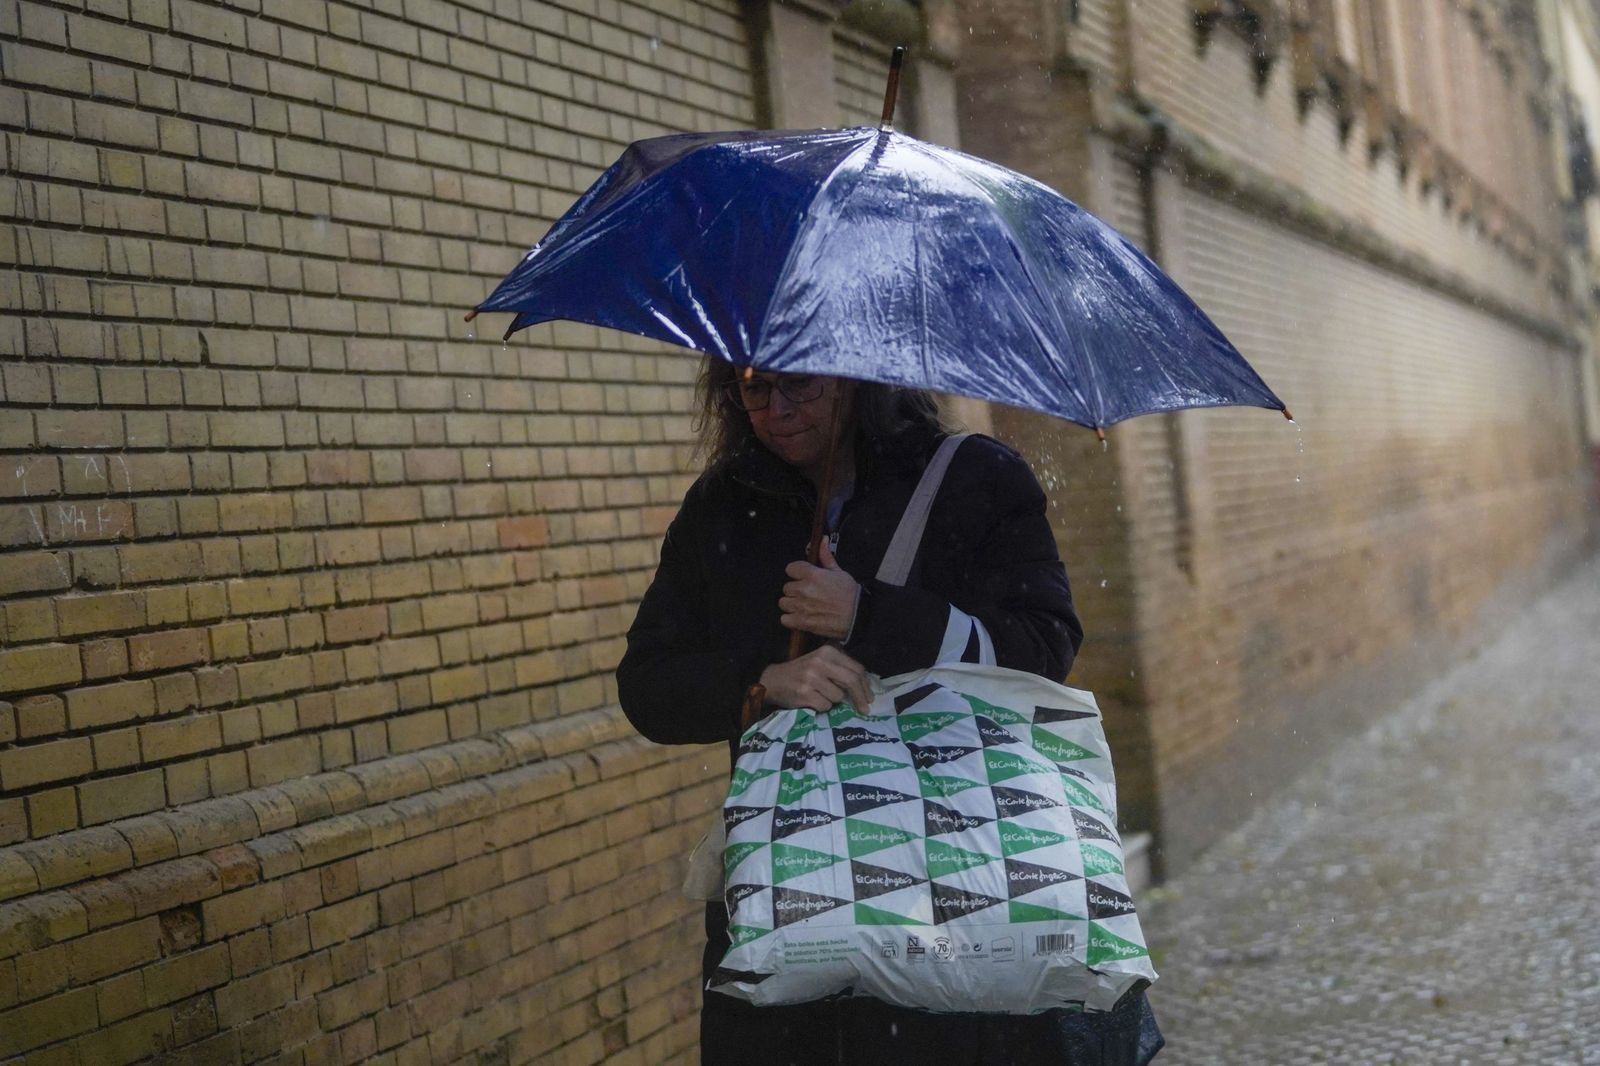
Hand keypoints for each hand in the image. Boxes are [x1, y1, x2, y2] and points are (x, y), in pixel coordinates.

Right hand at [758, 645, 873, 712]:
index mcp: (828, 651)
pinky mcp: (804, 693)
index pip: (856, 668)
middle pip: (851, 681)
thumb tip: (866, 687)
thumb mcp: (821, 662)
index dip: (866, 685)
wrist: (773, 680)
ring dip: (834, 702)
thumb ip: (841, 669)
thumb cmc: (801, 673)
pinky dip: (822, 707)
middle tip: (865, 709)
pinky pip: (825, 706)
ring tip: (821, 696)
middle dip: (861, 698)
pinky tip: (812, 701)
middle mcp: (820, 662)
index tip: (870, 697)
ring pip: (838, 697)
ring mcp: (812, 678)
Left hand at [779, 539, 859, 640]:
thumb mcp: (839, 572)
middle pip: (787, 587)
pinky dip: (790, 619)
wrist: (857, 616)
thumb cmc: (850, 595)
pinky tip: (800, 617)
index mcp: (813, 575)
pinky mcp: (802, 622)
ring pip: (784, 602)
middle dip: (795, 590)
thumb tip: (822, 540)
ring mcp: (802, 606)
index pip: (790, 569)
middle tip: (807, 594)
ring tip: (804, 606)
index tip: (802, 577)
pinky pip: (785, 619)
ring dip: (792, 604)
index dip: (796, 573)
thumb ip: (825, 556)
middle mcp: (805, 590)